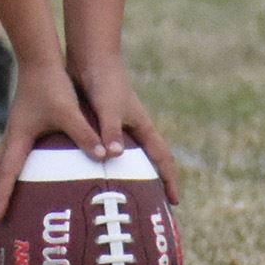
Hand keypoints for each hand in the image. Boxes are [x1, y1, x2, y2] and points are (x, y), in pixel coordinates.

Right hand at [0, 64, 107, 223]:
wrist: (40, 61)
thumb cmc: (53, 85)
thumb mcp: (70, 112)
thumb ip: (84, 134)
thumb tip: (103, 155)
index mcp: (19, 138)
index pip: (7, 172)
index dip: (2, 195)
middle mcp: (12, 138)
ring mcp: (14, 133)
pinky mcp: (22, 128)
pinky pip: (9, 156)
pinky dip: (4, 171)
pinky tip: (12, 177)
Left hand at [69, 53, 181, 205]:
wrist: (90, 58)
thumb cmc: (104, 82)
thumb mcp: (109, 108)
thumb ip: (111, 130)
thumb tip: (114, 156)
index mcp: (143, 127)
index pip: (163, 159)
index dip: (169, 180)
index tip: (174, 202)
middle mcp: (133, 129)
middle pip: (148, 162)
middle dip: (153, 183)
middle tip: (150, 206)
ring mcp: (117, 126)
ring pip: (125, 157)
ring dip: (126, 176)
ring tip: (121, 197)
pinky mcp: (100, 122)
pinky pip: (104, 148)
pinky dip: (103, 163)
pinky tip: (91, 175)